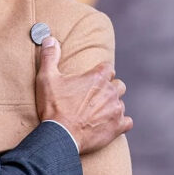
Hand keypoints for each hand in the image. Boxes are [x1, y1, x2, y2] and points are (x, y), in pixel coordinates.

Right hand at [35, 37, 131, 154]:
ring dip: (112, 106)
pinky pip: (127, 122)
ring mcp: (116, 110)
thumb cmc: (54, 107)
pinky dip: (120, 123)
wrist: (60, 136)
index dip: (101, 73)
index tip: (92, 79)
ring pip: (121, 103)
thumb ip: (49, 56)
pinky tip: (110, 124)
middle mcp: (110, 92)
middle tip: (95, 97)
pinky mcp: (118, 127)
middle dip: (109, 89)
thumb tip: (49, 38)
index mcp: (97, 78)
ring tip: (99, 112)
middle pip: (118, 85)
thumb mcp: (46, 78)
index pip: (108, 68)